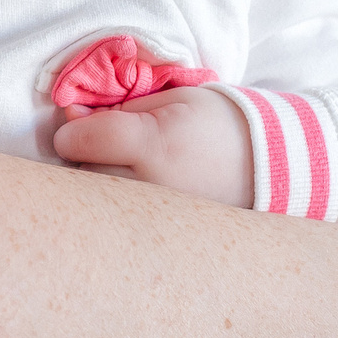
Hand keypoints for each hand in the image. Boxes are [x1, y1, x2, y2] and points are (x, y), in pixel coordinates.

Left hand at [53, 86, 253, 206]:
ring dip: (95, 180)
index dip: (72, 127)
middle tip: (105, 141)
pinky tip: (130, 190)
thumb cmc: (217, 123)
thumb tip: (71, 116)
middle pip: (80, 173)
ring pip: (94, 202)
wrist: (266, 167)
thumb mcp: (171, 99)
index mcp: (155, 145)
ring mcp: (155, 220)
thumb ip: (118, 108)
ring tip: (123, 164)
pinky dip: (113, 205)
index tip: (81, 120)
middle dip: (83, 154)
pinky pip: (115, 221)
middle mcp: (150, 188)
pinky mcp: (157, 238)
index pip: (80, 140)